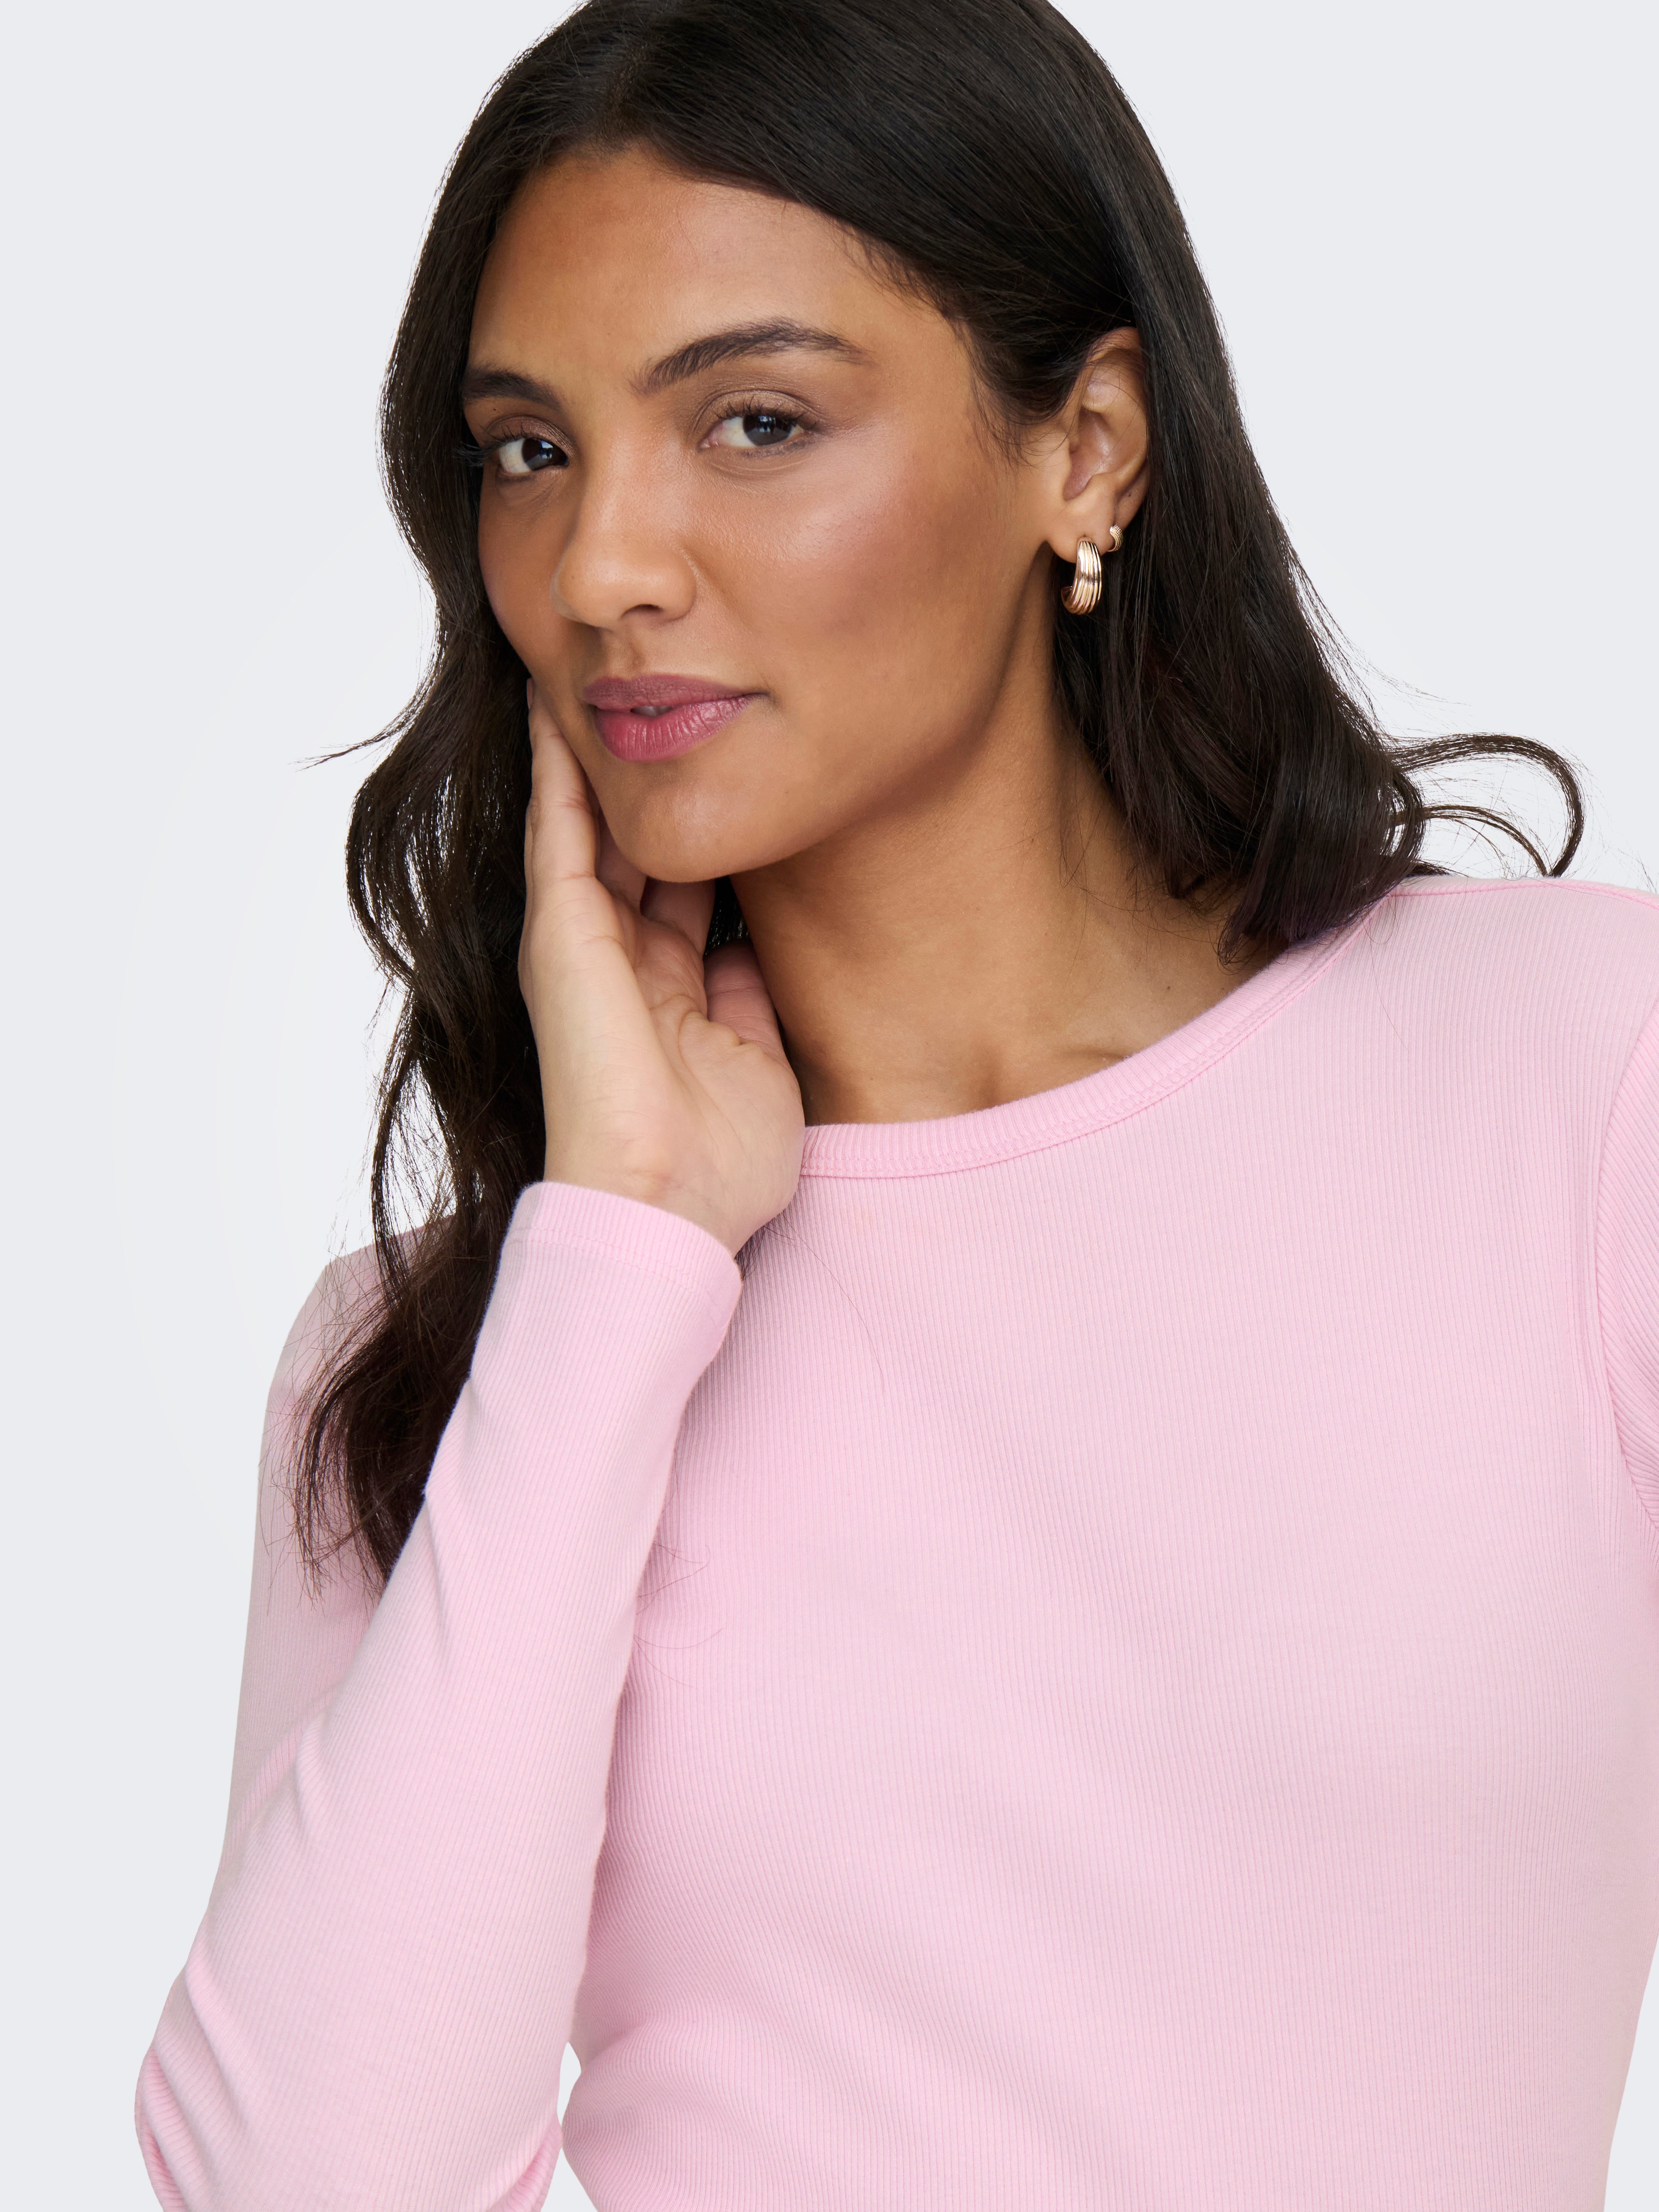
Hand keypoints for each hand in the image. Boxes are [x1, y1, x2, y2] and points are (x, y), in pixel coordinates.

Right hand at [519, 684, 804, 1257]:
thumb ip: (750, 993)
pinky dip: (558, 769)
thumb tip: (759, 941)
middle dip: (642, 773)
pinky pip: (559, 831)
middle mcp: (617, 957)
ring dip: (591, 752)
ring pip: (587, 822)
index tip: (718, 764)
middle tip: (653, 688)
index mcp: (665, 986)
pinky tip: (559, 708)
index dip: (696, 824)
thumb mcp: (760, 1057)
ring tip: (594, 668)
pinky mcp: (561, 935)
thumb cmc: (719, 1163)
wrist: (671, 1208)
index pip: (679, 881)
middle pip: (632, 841)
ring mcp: (583, 944)